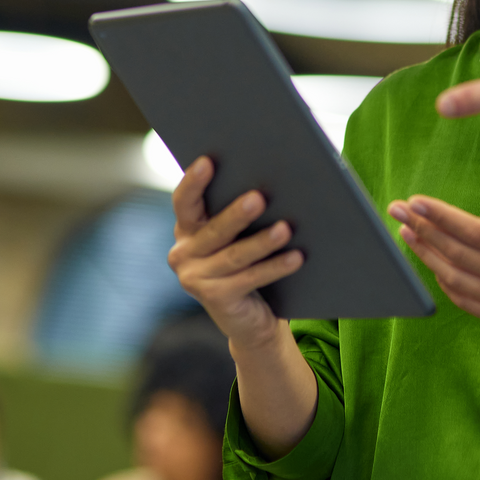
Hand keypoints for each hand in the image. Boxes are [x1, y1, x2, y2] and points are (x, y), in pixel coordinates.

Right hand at [168, 156, 303, 348]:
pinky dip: (275, 267)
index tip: (208, 161)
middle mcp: (183, 253)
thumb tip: (270, 181)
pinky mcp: (214, 299)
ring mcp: (195, 279)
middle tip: (259, 197)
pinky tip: (296, 257)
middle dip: (237, 214)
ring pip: (235, 255)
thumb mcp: (237, 235)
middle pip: (214, 230)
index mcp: (186, 229)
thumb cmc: (246, 262)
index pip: (184, 201)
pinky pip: (249, 278)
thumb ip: (239, 211)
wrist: (249, 318)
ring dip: (262, 242)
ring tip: (286, 229)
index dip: (193, 182)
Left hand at [387, 192, 479, 345]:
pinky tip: (432, 262)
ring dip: (426, 254)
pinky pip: (464, 299)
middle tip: (398, 210)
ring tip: (406, 233)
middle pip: (457, 252)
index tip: (416, 200)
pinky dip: (443, 280)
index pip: (474, 231)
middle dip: (422, 228)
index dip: (440, 215)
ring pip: (454, 277)